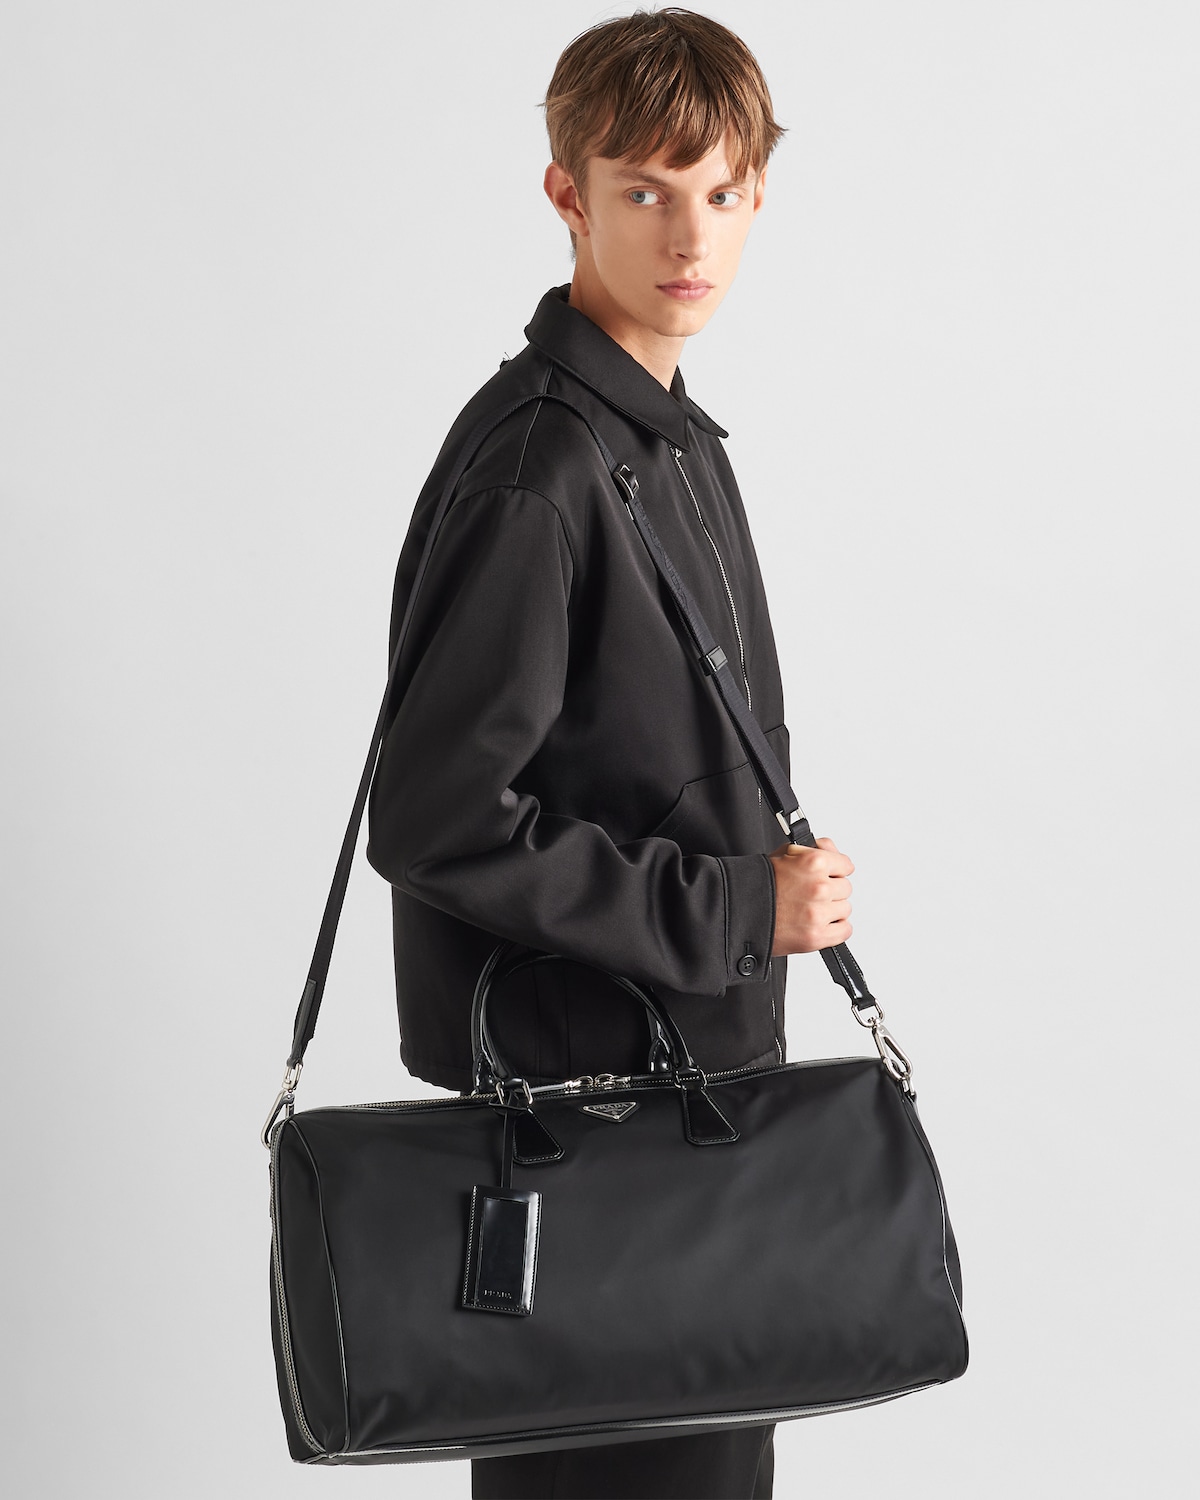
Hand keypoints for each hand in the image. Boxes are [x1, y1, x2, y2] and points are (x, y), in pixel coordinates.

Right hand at [767, 836, 853, 955]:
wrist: (738, 911)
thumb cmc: (759, 883)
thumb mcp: (785, 853)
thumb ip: (816, 848)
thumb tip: (833, 850)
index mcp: (814, 862)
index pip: (846, 865)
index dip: (834, 871)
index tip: (825, 876)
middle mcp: (819, 886)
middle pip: (845, 889)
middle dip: (831, 891)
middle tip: (810, 895)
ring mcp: (818, 913)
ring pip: (845, 909)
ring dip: (831, 910)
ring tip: (809, 910)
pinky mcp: (817, 936)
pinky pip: (844, 930)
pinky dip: (834, 929)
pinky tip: (817, 924)